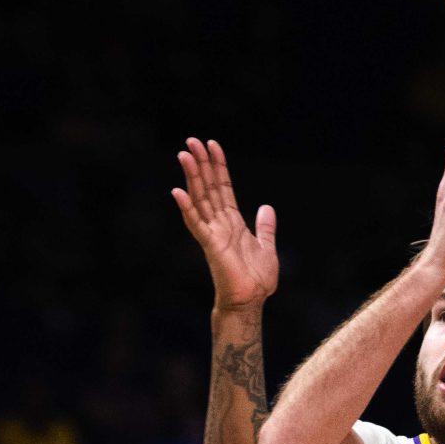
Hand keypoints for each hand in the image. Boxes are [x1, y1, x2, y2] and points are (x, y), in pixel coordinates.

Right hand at [171, 137, 277, 310]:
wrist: (250, 302)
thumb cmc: (256, 280)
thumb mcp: (267, 247)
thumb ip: (265, 227)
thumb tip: (267, 207)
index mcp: (232, 222)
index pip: (223, 187)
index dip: (218, 166)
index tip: (212, 145)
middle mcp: (219, 224)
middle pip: (208, 187)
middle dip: (201, 164)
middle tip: (192, 141)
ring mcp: (212, 233)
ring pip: (199, 199)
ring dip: (192, 177)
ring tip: (184, 154)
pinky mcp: (210, 245)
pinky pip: (196, 223)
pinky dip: (187, 207)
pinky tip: (177, 191)